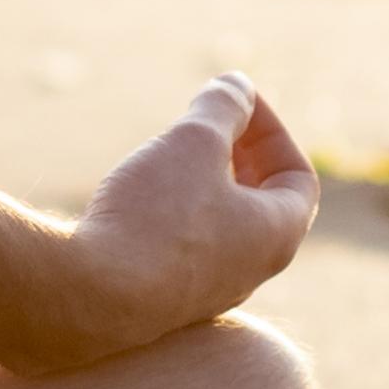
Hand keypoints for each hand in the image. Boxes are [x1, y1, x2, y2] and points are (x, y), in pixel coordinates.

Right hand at [32, 73, 317, 367]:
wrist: (91, 297)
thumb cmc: (155, 216)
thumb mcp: (194, 141)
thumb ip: (222, 108)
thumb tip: (236, 85)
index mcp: (277, 235)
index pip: (297, 176)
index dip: (270, 129)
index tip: (232, 102)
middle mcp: (252, 272)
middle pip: (263, 202)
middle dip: (239, 153)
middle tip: (207, 123)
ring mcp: (209, 293)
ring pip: (223, 227)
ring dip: (205, 183)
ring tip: (169, 154)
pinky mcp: (166, 303)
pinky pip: (187, 250)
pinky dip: (177, 214)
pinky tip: (140, 197)